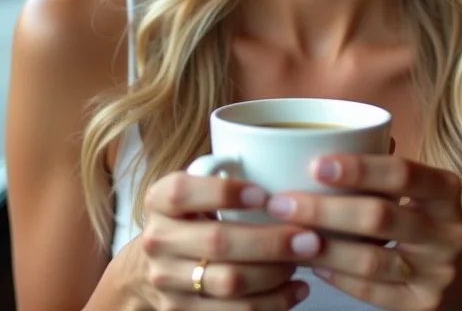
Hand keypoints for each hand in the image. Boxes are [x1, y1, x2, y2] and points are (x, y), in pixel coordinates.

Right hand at [127, 171, 321, 310]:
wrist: (151, 268)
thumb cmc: (191, 219)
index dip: (223, 192)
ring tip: (305, 260)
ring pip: (229, 281)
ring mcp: (167, 280)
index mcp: (159, 200)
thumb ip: (223, 176)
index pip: (184, 192)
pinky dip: (273, 302)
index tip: (264, 194)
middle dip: (271, 241)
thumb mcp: (194, 192)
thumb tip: (289, 165)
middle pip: (217, 242)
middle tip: (309, 237)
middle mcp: (158, 240)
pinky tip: (296, 288)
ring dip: (276, 272)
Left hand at [264, 155, 461, 310]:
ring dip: (322, 247)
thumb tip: (322, 139)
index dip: (359, 168)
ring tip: (288, 236)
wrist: (457, 281)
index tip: (314, 164)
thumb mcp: (415, 192)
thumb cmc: (420, 221)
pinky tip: (313, 263)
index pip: (402, 173)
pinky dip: (337, 276)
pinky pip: (371, 291)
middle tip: (281, 203)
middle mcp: (449, 231)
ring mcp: (439, 272)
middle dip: (324, 209)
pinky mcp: (423, 304)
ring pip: (371, 260)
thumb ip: (381, 170)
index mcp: (446, 190)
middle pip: (380, 217)